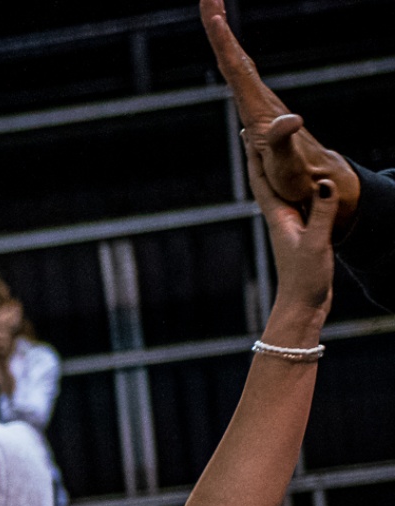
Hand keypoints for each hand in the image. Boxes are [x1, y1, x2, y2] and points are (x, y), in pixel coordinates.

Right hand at [201, 0, 360, 224]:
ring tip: (212, 13)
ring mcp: (260, 104)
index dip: (223, 43)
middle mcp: (260, 101)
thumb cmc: (296, 180)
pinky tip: (226, 55)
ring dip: (224, 38)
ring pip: (238, 63)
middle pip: (236, 57)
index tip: (211, 15)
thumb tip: (289, 119)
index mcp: (258, 111)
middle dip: (221, 27)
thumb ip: (282, 143)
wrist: (314, 183)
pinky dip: (229, 58)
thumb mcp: (285, 166)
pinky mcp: (258, 110)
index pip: (237, 71)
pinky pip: (240, 77)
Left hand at [246, 148, 338, 328]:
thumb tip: (325, 181)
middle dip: (259, 157)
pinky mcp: (301, 235)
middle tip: (252, 131)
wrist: (303, 307)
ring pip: (280, 190)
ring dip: (274, 169)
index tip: (249, 131)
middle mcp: (280, 219)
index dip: (256, 156)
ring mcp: (289, 227)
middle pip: (266, 181)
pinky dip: (295, 187)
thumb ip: (323, 212)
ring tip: (272, 149)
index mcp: (279, 217)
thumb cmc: (306, 279)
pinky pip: (296, 203)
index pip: (263, 180)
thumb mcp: (317, 243)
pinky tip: (299, 184)